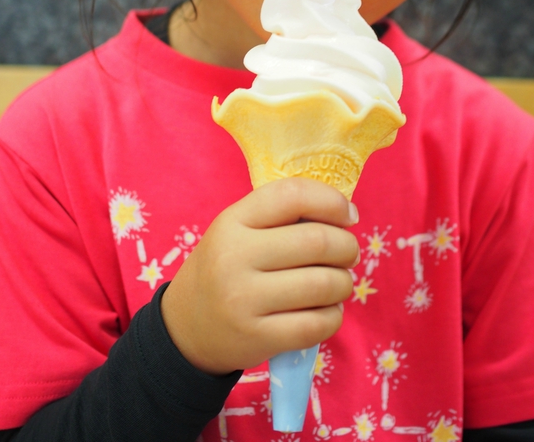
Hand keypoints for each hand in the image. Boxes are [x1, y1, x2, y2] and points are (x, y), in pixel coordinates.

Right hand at [160, 177, 359, 374]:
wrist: (185, 327)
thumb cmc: (225, 268)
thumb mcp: (239, 230)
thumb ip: (282, 216)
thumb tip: (345, 214)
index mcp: (232, 221)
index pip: (292, 195)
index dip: (331, 201)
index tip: (348, 215)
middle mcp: (235, 257)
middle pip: (317, 241)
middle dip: (347, 247)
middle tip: (348, 254)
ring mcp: (244, 300)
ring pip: (324, 284)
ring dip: (344, 283)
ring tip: (338, 283)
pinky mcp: (257, 338)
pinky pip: (317, 324)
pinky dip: (334, 316)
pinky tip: (326, 310)